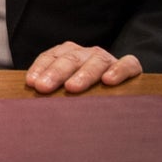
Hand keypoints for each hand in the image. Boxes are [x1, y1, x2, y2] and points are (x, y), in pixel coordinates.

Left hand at [25, 42, 142, 94]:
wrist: (122, 92)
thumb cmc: (85, 96)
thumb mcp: (66, 91)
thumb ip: (51, 92)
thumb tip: (30, 108)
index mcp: (68, 55)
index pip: (51, 57)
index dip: (40, 68)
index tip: (31, 83)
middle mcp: (86, 54)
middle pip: (70, 59)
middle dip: (55, 73)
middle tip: (43, 87)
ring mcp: (107, 59)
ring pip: (96, 61)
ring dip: (83, 74)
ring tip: (72, 87)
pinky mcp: (130, 67)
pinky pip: (127, 64)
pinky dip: (118, 70)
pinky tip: (109, 81)